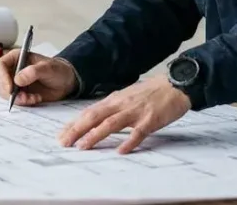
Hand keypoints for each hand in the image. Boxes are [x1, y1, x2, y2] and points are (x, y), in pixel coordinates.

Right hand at [0, 50, 77, 105]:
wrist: (66, 82)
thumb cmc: (57, 70)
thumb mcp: (48, 68)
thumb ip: (33, 72)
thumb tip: (18, 79)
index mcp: (16, 58)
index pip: (0, 66)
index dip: (2, 77)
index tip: (11, 88)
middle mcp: (13, 70)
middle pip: (0, 82)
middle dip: (11, 92)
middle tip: (24, 97)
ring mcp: (15, 83)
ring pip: (6, 93)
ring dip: (18, 99)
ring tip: (33, 98)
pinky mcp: (20, 93)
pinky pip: (15, 100)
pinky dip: (24, 102)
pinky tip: (35, 98)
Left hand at [58, 75, 190, 153]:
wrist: (175, 85)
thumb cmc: (150, 93)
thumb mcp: (126, 97)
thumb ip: (112, 108)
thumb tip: (95, 119)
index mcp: (114, 100)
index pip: (88, 112)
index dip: (74, 124)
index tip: (61, 135)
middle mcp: (121, 105)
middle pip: (94, 117)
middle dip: (77, 130)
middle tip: (64, 143)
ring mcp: (135, 112)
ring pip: (111, 124)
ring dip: (95, 135)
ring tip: (82, 146)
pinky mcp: (151, 120)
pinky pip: (138, 132)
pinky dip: (129, 141)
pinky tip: (121, 150)